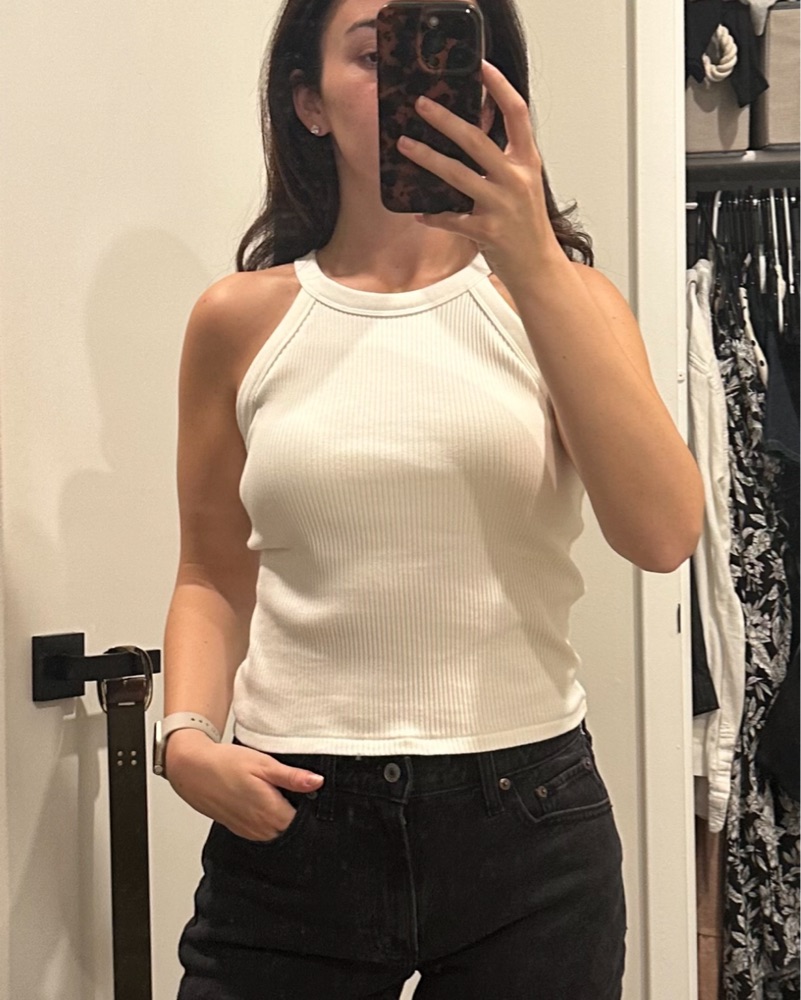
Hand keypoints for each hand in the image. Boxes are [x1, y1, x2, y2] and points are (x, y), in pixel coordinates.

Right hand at [165, 729, 324, 841]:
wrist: (193, 770)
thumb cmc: (226, 764)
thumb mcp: (263, 764)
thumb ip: (291, 777)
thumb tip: (318, 782)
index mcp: (270, 812)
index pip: (305, 823)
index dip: (314, 811)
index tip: (316, 796)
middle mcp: (261, 828)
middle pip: (293, 831)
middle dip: (302, 817)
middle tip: (304, 794)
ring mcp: (250, 831)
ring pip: (279, 833)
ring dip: (286, 820)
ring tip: (287, 798)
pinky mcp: (241, 830)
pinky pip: (265, 833)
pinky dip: (271, 822)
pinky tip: (271, 804)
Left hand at [396, 59, 562, 288]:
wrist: (539, 267)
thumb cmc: (527, 226)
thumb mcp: (522, 185)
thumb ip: (503, 160)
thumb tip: (471, 135)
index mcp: (527, 162)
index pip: (517, 114)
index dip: (499, 87)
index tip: (481, 67)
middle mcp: (516, 179)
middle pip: (477, 141)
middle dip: (445, 121)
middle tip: (421, 105)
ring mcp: (502, 206)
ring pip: (458, 176)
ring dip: (428, 159)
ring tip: (405, 145)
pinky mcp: (488, 231)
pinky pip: (453, 219)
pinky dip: (434, 216)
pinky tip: (418, 212)